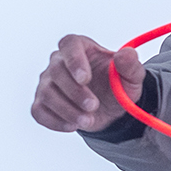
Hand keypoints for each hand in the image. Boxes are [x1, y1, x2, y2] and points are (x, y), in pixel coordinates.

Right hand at [31, 35, 145, 132]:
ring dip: (67, 110)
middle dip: (75, 92)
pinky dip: (55, 121)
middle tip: (94, 106)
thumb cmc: (118, 86)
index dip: (74, 60)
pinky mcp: (42, 102)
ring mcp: (48, 82)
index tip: (85, 79)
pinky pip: (39, 111)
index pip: (70, 44)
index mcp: (81, 47)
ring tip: (89, 120)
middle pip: (56, 71)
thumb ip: (130, 66)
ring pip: (47, 93)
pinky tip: (73, 126)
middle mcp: (59, 62)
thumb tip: (127, 54)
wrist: (111, 108)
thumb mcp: (131, 77)